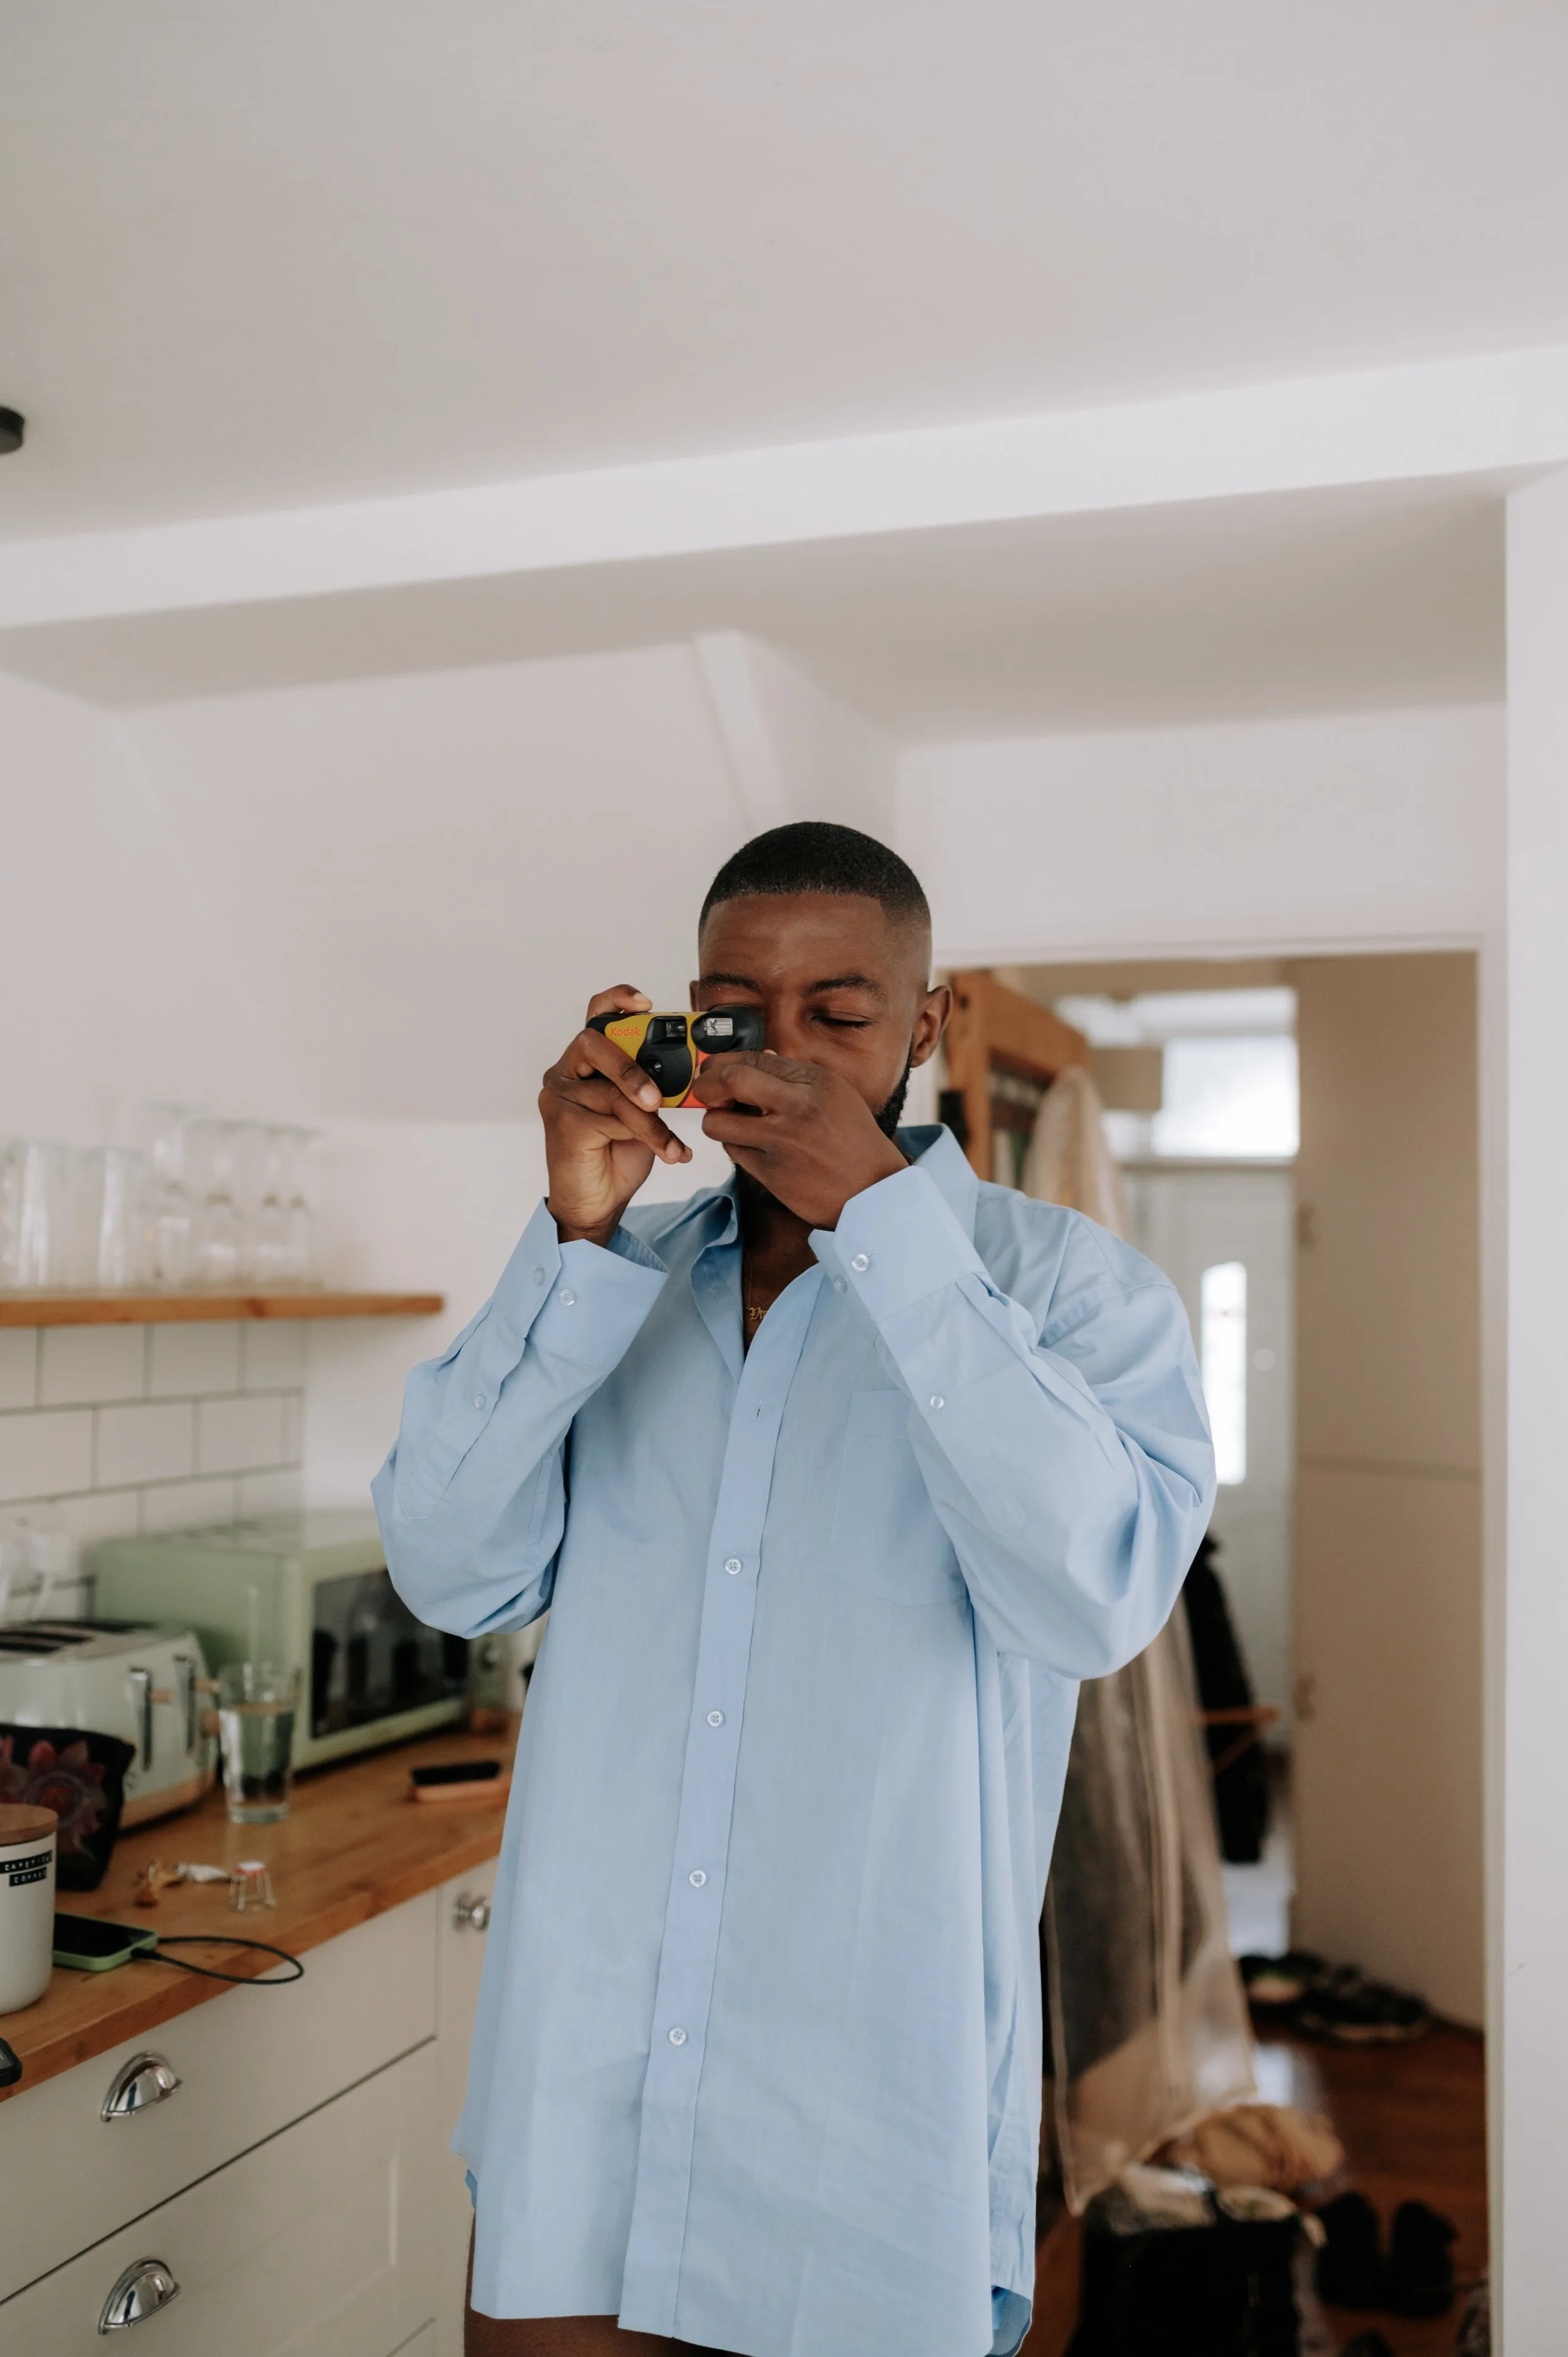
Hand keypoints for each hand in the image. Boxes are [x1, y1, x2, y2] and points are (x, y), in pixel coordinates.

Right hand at [540, 988, 691, 1247]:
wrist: (598, 1204)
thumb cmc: (618, 1153)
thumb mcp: (644, 1112)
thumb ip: (654, 1085)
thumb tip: (692, 1070)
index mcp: (586, 1062)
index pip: (596, 1017)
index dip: (618, 1001)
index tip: (646, 1002)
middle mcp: (566, 1073)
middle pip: (594, 1043)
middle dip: (632, 1067)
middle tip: (659, 1097)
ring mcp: (559, 1097)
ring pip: (611, 1092)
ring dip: (649, 1120)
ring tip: (673, 1143)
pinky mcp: (562, 1123)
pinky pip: (610, 1120)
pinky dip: (646, 1136)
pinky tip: (667, 1153)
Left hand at [692, 1052, 905, 1227]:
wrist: (873, 1190)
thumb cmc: (854, 1141)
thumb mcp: (835, 1094)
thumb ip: (796, 1076)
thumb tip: (761, 1057)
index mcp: (815, 1081)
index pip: (752, 1058)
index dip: (723, 1063)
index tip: (715, 1070)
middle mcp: (797, 1107)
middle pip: (729, 1080)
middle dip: (706, 1084)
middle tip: (704, 1091)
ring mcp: (782, 1141)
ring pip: (718, 1122)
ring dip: (717, 1120)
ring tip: (732, 1123)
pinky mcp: (771, 1173)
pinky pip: (733, 1152)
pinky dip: (737, 1146)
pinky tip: (754, 1147)